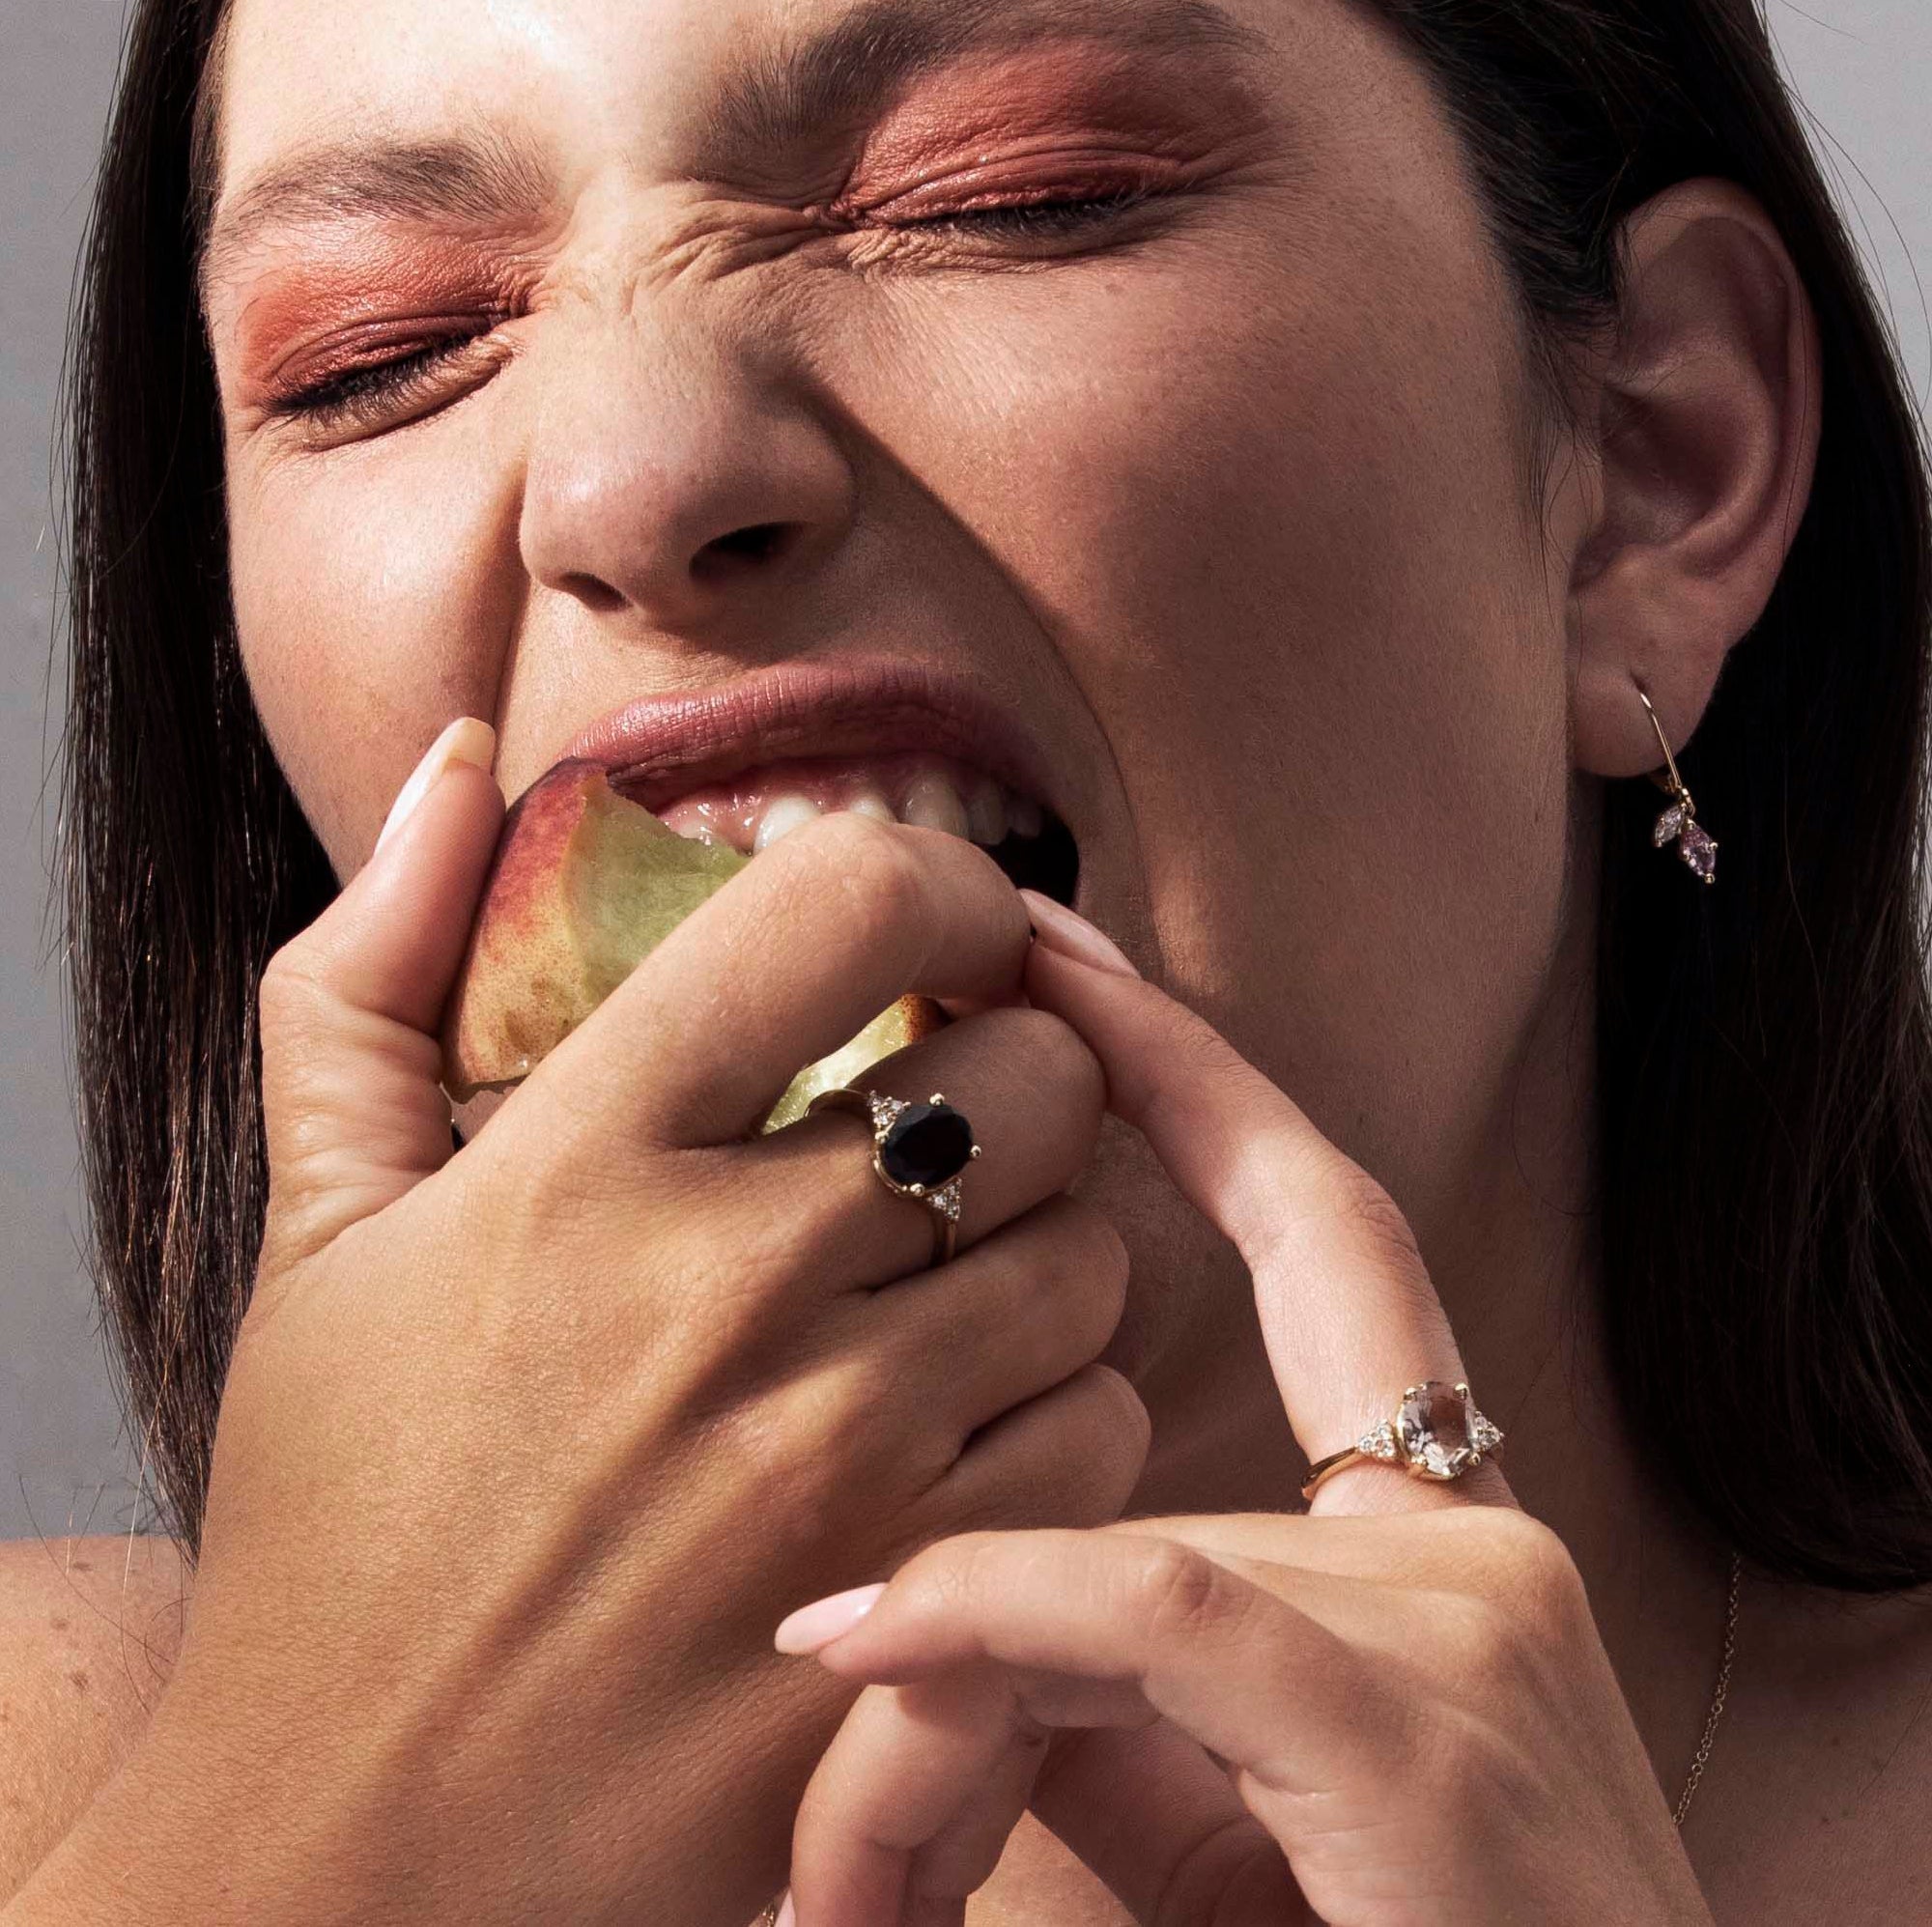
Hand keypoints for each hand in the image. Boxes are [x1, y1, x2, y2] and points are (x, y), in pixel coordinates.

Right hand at [14, 726, 1146, 1926]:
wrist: (355, 1854)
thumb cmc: (336, 1523)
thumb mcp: (316, 1231)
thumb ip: (366, 972)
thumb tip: (452, 768)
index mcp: (583, 1160)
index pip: (860, 899)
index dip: (940, 880)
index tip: (934, 929)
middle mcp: (732, 1288)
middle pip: (1039, 1074)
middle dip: (1015, 1073)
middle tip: (941, 1124)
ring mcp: (844, 1458)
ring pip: (1095, 1251)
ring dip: (1042, 1245)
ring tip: (933, 1288)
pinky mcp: (924, 1603)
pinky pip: (1107, 1426)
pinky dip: (1062, 1410)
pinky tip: (953, 1434)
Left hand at [773, 900, 1714, 1926]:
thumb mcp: (1226, 1820)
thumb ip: (1100, 1691)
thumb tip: (910, 1613)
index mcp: (1432, 1540)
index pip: (1321, 1232)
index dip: (1198, 1077)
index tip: (1059, 961)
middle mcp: (1468, 1540)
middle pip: (1132, 1452)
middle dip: (952, 1548)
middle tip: (798, 1653)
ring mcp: (1463, 1620)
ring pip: (1107, 1556)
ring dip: (936, 1722)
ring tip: (830, 1896)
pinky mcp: (1419, 1724)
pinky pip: (1149, 1607)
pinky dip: (982, 1622)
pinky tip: (850, 1652)